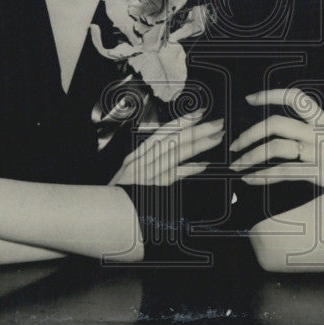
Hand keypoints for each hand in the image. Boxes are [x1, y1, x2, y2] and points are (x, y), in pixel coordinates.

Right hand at [109, 109, 223, 185]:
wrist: (105, 213)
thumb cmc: (121, 193)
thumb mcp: (133, 172)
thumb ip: (151, 160)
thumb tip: (176, 147)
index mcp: (138, 154)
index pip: (163, 131)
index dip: (183, 120)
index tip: (200, 111)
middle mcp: (141, 161)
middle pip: (173, 139)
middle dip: (197, 129)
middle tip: (218, 123)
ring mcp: (146, 175)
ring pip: (175, 154)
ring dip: (198, 145)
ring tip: (216, 138)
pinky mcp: (151, 190)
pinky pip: (174, 177)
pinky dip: (190, 170)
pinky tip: (204, 165)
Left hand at [229, 88, 323, 194]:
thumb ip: (322, 139)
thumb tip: (300, 145)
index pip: (296, 98)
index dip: (270, 95)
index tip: (250, 99)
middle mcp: (321, 133)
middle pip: (277, 123)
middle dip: (250, 132)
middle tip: (234, 144)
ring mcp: (321, 153)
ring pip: (277, 147)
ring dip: (251, 156)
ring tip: (238, 166)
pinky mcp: (322, 174)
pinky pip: (285, 173)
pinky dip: (263, 176)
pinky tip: (251, 180)